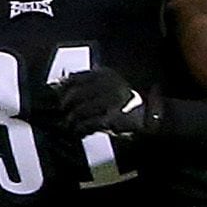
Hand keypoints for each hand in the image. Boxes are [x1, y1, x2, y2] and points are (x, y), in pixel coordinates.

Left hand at [36, 67, 155, 138]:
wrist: (148, 116)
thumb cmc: (125, 102)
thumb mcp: (108, 85)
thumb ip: (88, 84)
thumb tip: (61, 84)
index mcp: (105, 75)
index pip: (76, 78)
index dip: (64, 88)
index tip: (58, 95)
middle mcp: (107, 85)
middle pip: (75, 94)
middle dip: (65, 105)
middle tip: (63, 112)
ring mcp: (110, 102)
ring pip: (80, 111)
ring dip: (71, 120)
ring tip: (69, 125)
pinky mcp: (111, 118)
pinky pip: (88, 124)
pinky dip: (80, 129)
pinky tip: (79, 131)